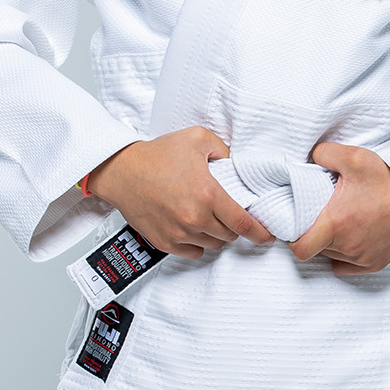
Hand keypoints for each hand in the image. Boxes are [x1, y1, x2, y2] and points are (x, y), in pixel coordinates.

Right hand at [88, 128, 273, 258]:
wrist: (121, 171)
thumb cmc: (156, 155)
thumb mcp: (197, 138)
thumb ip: (224, 149)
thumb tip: (236, 164)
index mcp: (208, 194)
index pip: (243, 223)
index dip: (260, 233)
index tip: (268, 237)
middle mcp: (195, 217)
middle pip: (229, 235)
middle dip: (233, 226)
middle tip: (226, 212)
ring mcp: (179, 233)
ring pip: (212, 244)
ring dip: (215, 234)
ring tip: (207, 216)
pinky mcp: (165, 242)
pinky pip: (193, 251)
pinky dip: (198, 242)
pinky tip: (192, 226)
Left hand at [289, 141, 389, 276]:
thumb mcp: (355, 157)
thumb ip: (324, 153)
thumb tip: (311, 157)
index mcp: (336, 224)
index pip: (300, 248)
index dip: (292, 238)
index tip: (296, 224)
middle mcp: (348, 246)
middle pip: (315, 249)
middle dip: (313, 233)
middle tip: (321, 214)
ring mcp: (362, 258)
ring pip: (332, 256)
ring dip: (330, 243)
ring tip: (341, 220)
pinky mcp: (375, 263)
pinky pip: (347, 266)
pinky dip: (344, 256)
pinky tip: (350, 237)